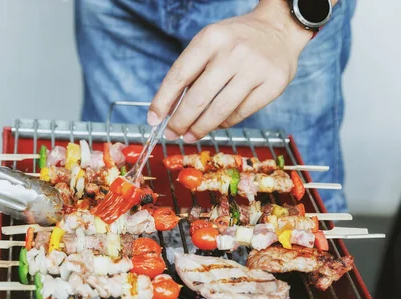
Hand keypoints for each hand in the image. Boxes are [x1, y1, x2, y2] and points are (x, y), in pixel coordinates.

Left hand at [147, 0, 312, 141]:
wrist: (279, 29)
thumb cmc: (235, 40)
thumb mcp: (209, 43)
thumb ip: (189, 72)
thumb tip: (167, 109)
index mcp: (211, 38)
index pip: (179, 76)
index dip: (162, 102)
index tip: (154, 119)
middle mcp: (233, 52)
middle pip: (198, 98)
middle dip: (180, 121)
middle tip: (172, 133)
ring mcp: (256, 69)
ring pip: (219, 111)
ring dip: (200, 128)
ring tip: (190, 135)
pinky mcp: (273, 85)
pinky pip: (240, 114)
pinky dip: (224, 123)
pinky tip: (215, 124)